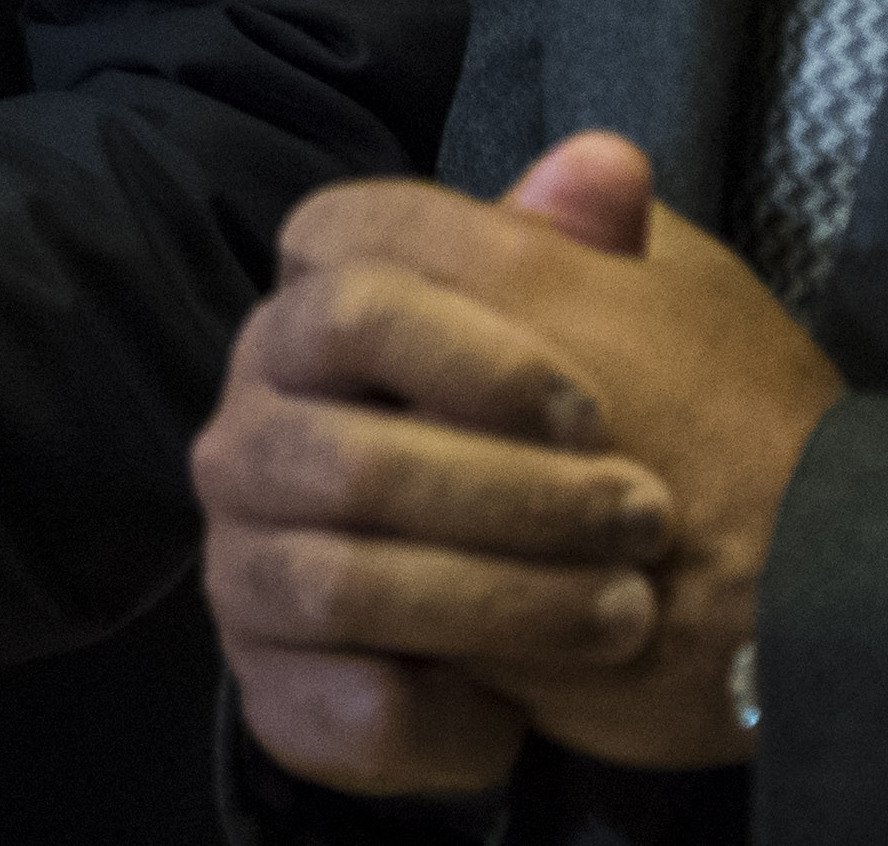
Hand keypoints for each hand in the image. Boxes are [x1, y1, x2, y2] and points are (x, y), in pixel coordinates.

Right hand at [240, 137, 847, 775]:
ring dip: (497, 603)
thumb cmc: (591, 439)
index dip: (471, 352)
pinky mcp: (276, 684)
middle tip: (640, 520)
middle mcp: (250, 436)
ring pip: (338, 583)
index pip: (344, 295)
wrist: (600, 600)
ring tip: (624, 612)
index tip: (592, 406)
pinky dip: (436, 719)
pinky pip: (335, 708)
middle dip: (507, 495)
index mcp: (310, 326)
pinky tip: (519, 714)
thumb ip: (586, 242)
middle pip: (344, 456)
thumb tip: (605, 168)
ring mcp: (246, 563)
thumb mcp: (611, 320)